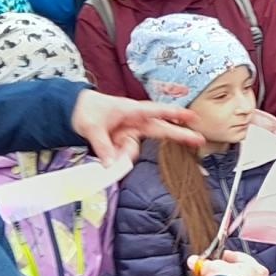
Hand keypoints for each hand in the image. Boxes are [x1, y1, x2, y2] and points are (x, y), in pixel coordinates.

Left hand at [71, 90, 199, 165]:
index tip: (191, 116)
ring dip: (124, 155)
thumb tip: (112, 164)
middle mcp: (135, 122)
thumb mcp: (92, 127)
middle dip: (180, 134)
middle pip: (161, 129)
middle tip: (199, 139)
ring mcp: (131, 132)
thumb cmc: (87, 110)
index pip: (156, 112)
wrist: (76, 110)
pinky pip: (125, 155)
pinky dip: (118, 158)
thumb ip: (103, 146)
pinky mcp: (124, 141)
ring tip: (107, 154)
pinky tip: (108, 157)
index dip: (174, 113)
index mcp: (131, 110)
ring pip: (135, 149)